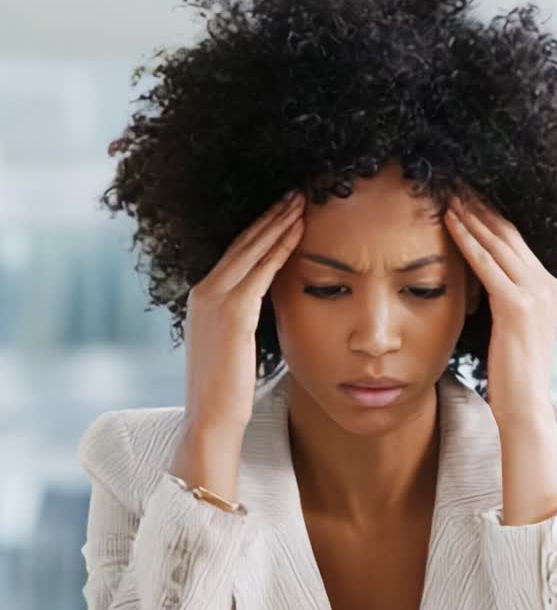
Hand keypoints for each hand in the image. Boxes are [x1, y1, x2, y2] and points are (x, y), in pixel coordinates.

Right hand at [171, 192, 304, 490]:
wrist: (210, 417)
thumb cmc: (226, 389)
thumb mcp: (232, 344)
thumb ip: (243, 319)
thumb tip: (264, 307)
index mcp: (202, 297)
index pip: (235, 253)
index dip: (260, 228)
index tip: (283, 209)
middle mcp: (204, 291)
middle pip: (243, 242)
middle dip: (271, 215)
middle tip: (296, 192)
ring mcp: (215, 300)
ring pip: (252, 249)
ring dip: (279, 223)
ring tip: (301, 201)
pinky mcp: (232, 313)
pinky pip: (261, 272)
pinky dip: (280, 248)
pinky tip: (298, 232)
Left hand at [444, 195, 556, 426]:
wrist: (526, 406)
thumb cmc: (511, 375)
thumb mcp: (511, 330)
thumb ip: (503, 302)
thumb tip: (481, 286)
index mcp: (548, 287)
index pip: (515, 240)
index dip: (490, 215)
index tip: (466, 195)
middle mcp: (546, 284)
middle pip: (508, 232)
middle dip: (479, 204)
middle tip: (454, 181)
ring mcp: (535, 293)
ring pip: (497, 241)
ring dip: (470, 214)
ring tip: (446, 192)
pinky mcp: (517, 306)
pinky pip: (486, 264)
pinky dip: (466, 240)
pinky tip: (448, 223)